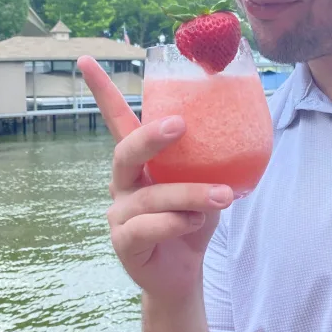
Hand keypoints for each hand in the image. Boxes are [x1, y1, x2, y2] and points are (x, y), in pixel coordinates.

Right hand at [77, 57, 232, 301]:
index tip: (85, 58)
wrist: (184, 273)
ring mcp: (119, 213)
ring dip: (190, 194)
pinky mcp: (123, 242)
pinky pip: (148, 227)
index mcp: (140, 163)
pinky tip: (194, 223)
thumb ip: (211, 159)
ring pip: (151, 195)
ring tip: (223, 196)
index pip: (117, 121)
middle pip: (125, 151)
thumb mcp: (206, 183)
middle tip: (182, 125)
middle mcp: (123, 183)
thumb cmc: (193, 219)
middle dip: (151, 136)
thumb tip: (246, 122)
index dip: (102, 91)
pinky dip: (176, 223)